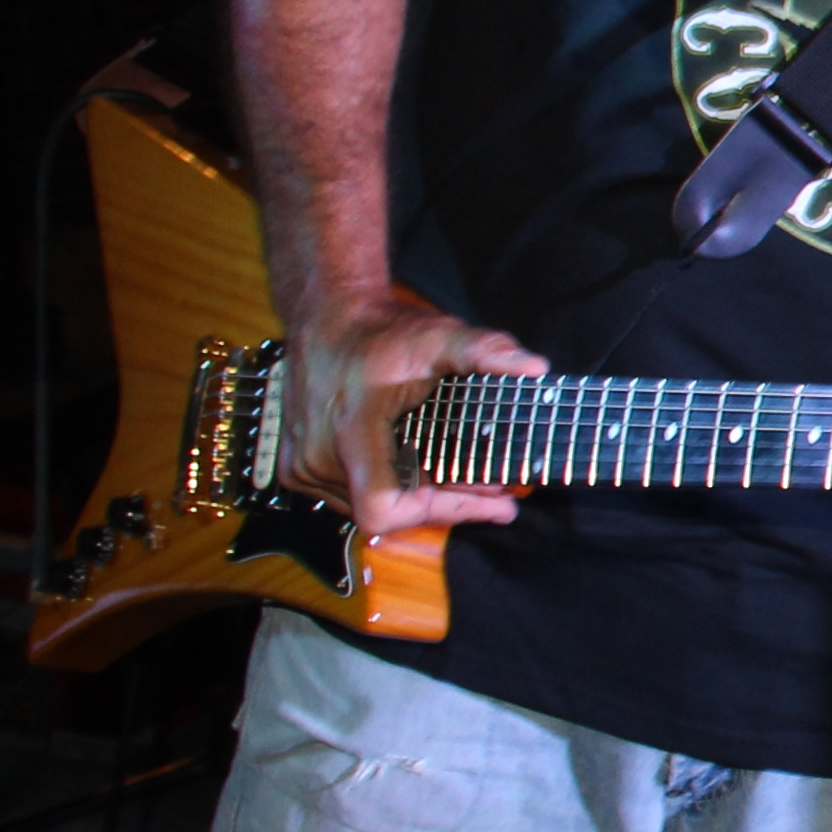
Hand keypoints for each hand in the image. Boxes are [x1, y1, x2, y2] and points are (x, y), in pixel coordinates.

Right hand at [276, 287, 546, 537]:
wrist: (326, 318)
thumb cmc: (382, 331)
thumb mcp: (439, 335)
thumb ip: (486, 351)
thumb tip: (535, 367)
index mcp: (350, 431)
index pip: (385, 508)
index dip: (443, 514)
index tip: (496, 505)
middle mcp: (317, 458)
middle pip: (390, 512)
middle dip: (446, 504)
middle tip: (498, 493)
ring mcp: (303, 467)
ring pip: (370, 507)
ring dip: (417, 499)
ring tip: (468, 483)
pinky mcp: (297, 468)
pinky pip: (350, 496)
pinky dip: (390, 488)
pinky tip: (422, 473)